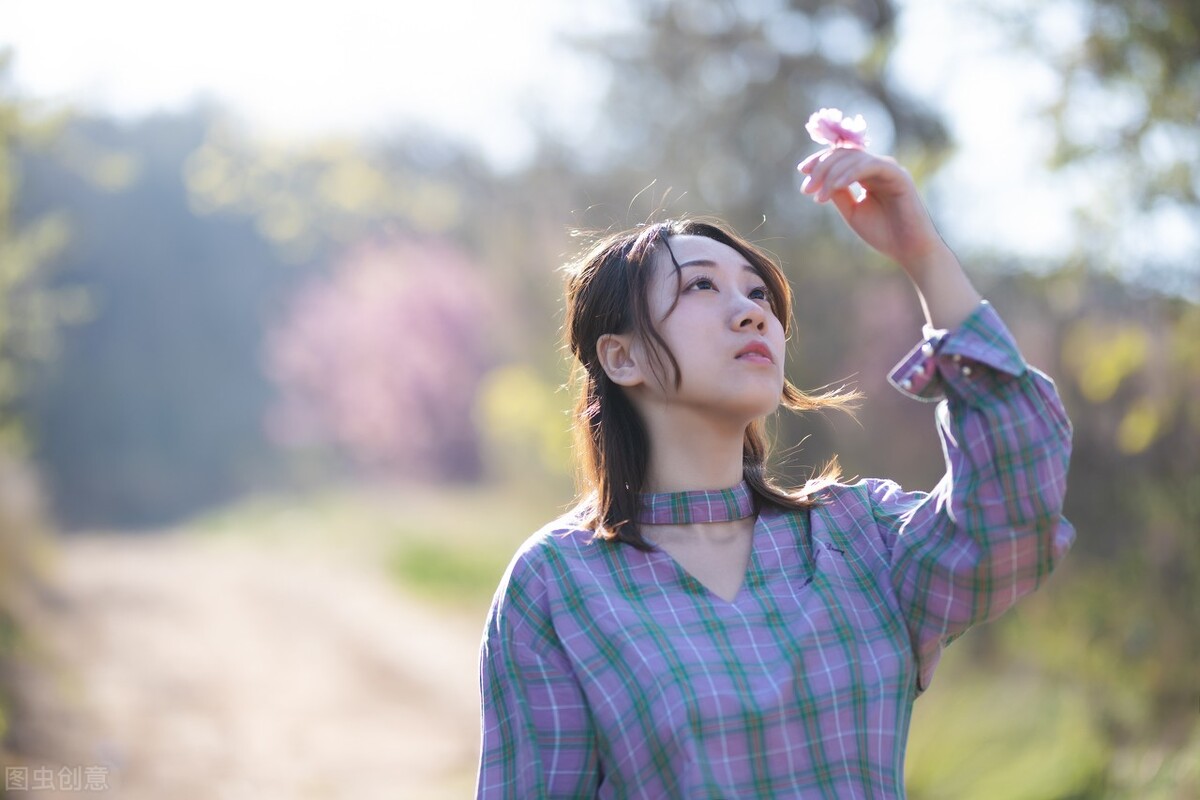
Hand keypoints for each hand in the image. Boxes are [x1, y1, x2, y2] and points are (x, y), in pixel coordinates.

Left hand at [797, 147, 981, 329]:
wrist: (908, 250)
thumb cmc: (883, 233)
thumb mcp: (852, 211)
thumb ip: (838, 194)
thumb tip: (819, 179)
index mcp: (867, 175)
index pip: (842, 157)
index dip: (820, 160)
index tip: (801, 171)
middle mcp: (879, 168)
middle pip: (845, 154)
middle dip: (821, 168)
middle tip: (807, 188)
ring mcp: (890, 170)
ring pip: (855, 158)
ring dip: (832, 174)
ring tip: (819, 195)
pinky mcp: (899, 176)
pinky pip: (871, 166)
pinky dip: (851, 173)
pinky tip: (836, 185)